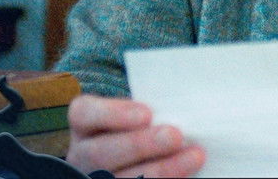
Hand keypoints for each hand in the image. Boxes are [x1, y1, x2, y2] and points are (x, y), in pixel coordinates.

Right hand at [65, 94, 205, 177]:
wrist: (137, 151)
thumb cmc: (139, 125)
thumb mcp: (135, 112)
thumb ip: (148, 110)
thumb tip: (180, 107)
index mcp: (85, 125)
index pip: (85, 114)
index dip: (113, 114)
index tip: (147, 113)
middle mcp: (83, 155)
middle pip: (102, 152)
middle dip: (140, 145)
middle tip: (174, 136)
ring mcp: (95, 177)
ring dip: (160, 170)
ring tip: (193, 157)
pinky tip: (185, 175)